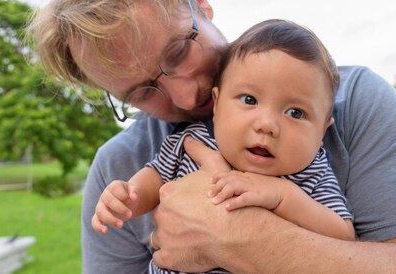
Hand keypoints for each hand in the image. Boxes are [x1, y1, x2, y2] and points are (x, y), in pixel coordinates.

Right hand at [91, 180, 138, 233]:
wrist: (127, 202)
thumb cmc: (130, 195)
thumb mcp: (135, 191)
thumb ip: (135, 192)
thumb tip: (134, 197)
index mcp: (113, 186)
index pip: (115, 189)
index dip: (124, 196)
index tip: (133, 200)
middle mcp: (105, 195)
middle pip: (108, 201)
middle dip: (120, 208)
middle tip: (130, 214)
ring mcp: (100, 205)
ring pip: (101, 212)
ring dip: (110, 219)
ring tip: (121, 224)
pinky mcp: (99, 216)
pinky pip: (94, 221)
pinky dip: (98, 226)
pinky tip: (105, 231)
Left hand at [149, 137, 232, 270]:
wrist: (234, 230)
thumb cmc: (225, 198)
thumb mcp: (214, 167)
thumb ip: (199, 151)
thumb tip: (187, 139)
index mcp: (168, 193)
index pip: (167, 200)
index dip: (181, 205)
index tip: (193, 210)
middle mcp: (162, 214)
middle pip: (163, 218)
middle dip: (175, 222)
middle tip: (194, 225)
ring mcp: (164, 236)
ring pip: (161, 238)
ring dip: (172, 239)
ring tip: (192, 238)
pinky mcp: (167, 257)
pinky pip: (161, 257)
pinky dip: (172, 256)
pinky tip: (186, 251)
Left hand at [209, 170, 288, 210]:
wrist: (285, 193)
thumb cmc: (268, 189)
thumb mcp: (254, 182)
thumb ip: (243, 182)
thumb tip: (231, 188)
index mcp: (247, 176)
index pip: (230, 174)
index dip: (219, 176)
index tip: (210, 181)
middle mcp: (248, 180)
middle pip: (228, 179)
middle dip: (217, 186)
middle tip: (208, 194)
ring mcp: (253, 188)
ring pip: (233, 187)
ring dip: (222, 194)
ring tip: (214, 201)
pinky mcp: (258, 197)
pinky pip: (244, 199)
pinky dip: (235, 202)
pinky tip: (227, 207)